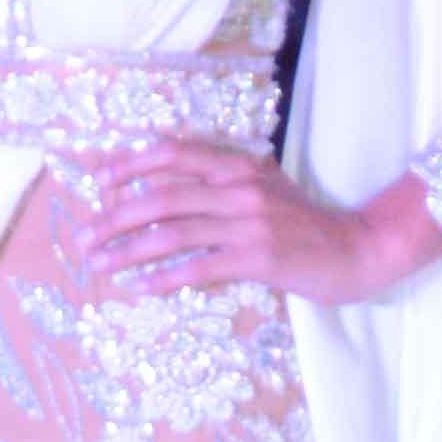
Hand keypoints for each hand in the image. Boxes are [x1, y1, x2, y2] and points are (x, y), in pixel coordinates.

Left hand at [79, 136, 425, 307]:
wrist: (358, 249)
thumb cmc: (307, 225)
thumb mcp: (266, 188)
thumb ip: (224, 185)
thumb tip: (170, 194)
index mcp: (239, 166)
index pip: (173, 154)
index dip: (130, 165)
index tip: (99, 182)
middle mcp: (239, 188)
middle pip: (160, 196)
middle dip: (114, 217)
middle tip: (84, 236)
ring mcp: (248, 223)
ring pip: (171, 233)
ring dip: (126, 249)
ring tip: (98, 263)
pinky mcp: (257, 258)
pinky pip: (197, 267)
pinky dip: (162, 278)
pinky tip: (137, 287)